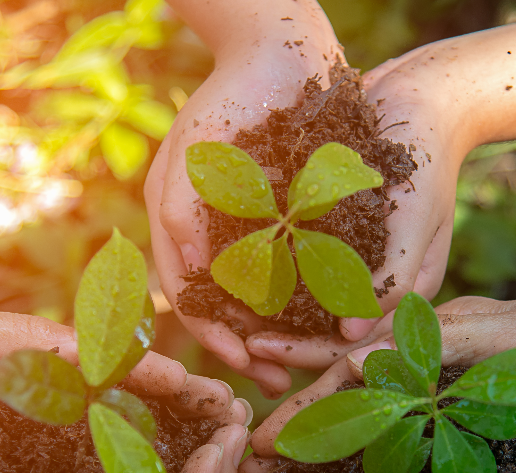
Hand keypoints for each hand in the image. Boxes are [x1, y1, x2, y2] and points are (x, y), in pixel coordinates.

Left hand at [0, 305, 246, 472]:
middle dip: (183, 419)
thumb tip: (99, 354)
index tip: (204, 389)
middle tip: (233, 422)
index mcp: (26, 381)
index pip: (111, 373)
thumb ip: (19, 336)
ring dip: (170, 463)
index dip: (161, 378)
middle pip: (126, 420)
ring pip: (114, 469)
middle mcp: (37, 432)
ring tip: (219, 464)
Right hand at [146, 6, 341, 397]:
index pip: (195, 300)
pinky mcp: (299, 215)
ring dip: (286, 332)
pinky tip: (336, 316)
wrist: (281, 47)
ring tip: (311, 359)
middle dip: (254, 348)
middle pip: (234, 310)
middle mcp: (220, 235)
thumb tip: (187, 270)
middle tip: (279, 382)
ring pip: (270, 297)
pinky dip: (314, 296)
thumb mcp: (191, 155)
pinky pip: (304, 267)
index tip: (246, 366)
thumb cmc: (227, 97)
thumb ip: (179, 210)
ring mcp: (259, 227)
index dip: (218, 338)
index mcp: (185, 229)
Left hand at [242, 42, 471, 372]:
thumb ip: (393, 275)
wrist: (420, 99)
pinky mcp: (332, 234)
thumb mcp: (416, 217)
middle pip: (324, 333)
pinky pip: (298, 265)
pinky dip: (269, 276)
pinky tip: (232, 276)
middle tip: (232, 343)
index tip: (258, 347)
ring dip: (270, 317)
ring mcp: (354, 260)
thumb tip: (353, 333)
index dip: (305, 352)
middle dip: (281, 343)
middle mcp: (375, 283)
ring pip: (308, 306)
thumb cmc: (426, 158)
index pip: (352, 343)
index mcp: (402, 290)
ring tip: (224, 320)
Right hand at [247, 295, 515, 472]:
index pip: (366, 366)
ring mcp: (483, 417)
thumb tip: (359, 355)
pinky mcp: (507, 455)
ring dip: (343, 461)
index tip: (270, 434)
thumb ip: (442, 341)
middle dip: (313, 429)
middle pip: (369, 402)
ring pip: (394, 438)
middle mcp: (462, 374)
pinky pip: (433, 468)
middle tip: (263, 463)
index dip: (315, 401)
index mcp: (460, 332)